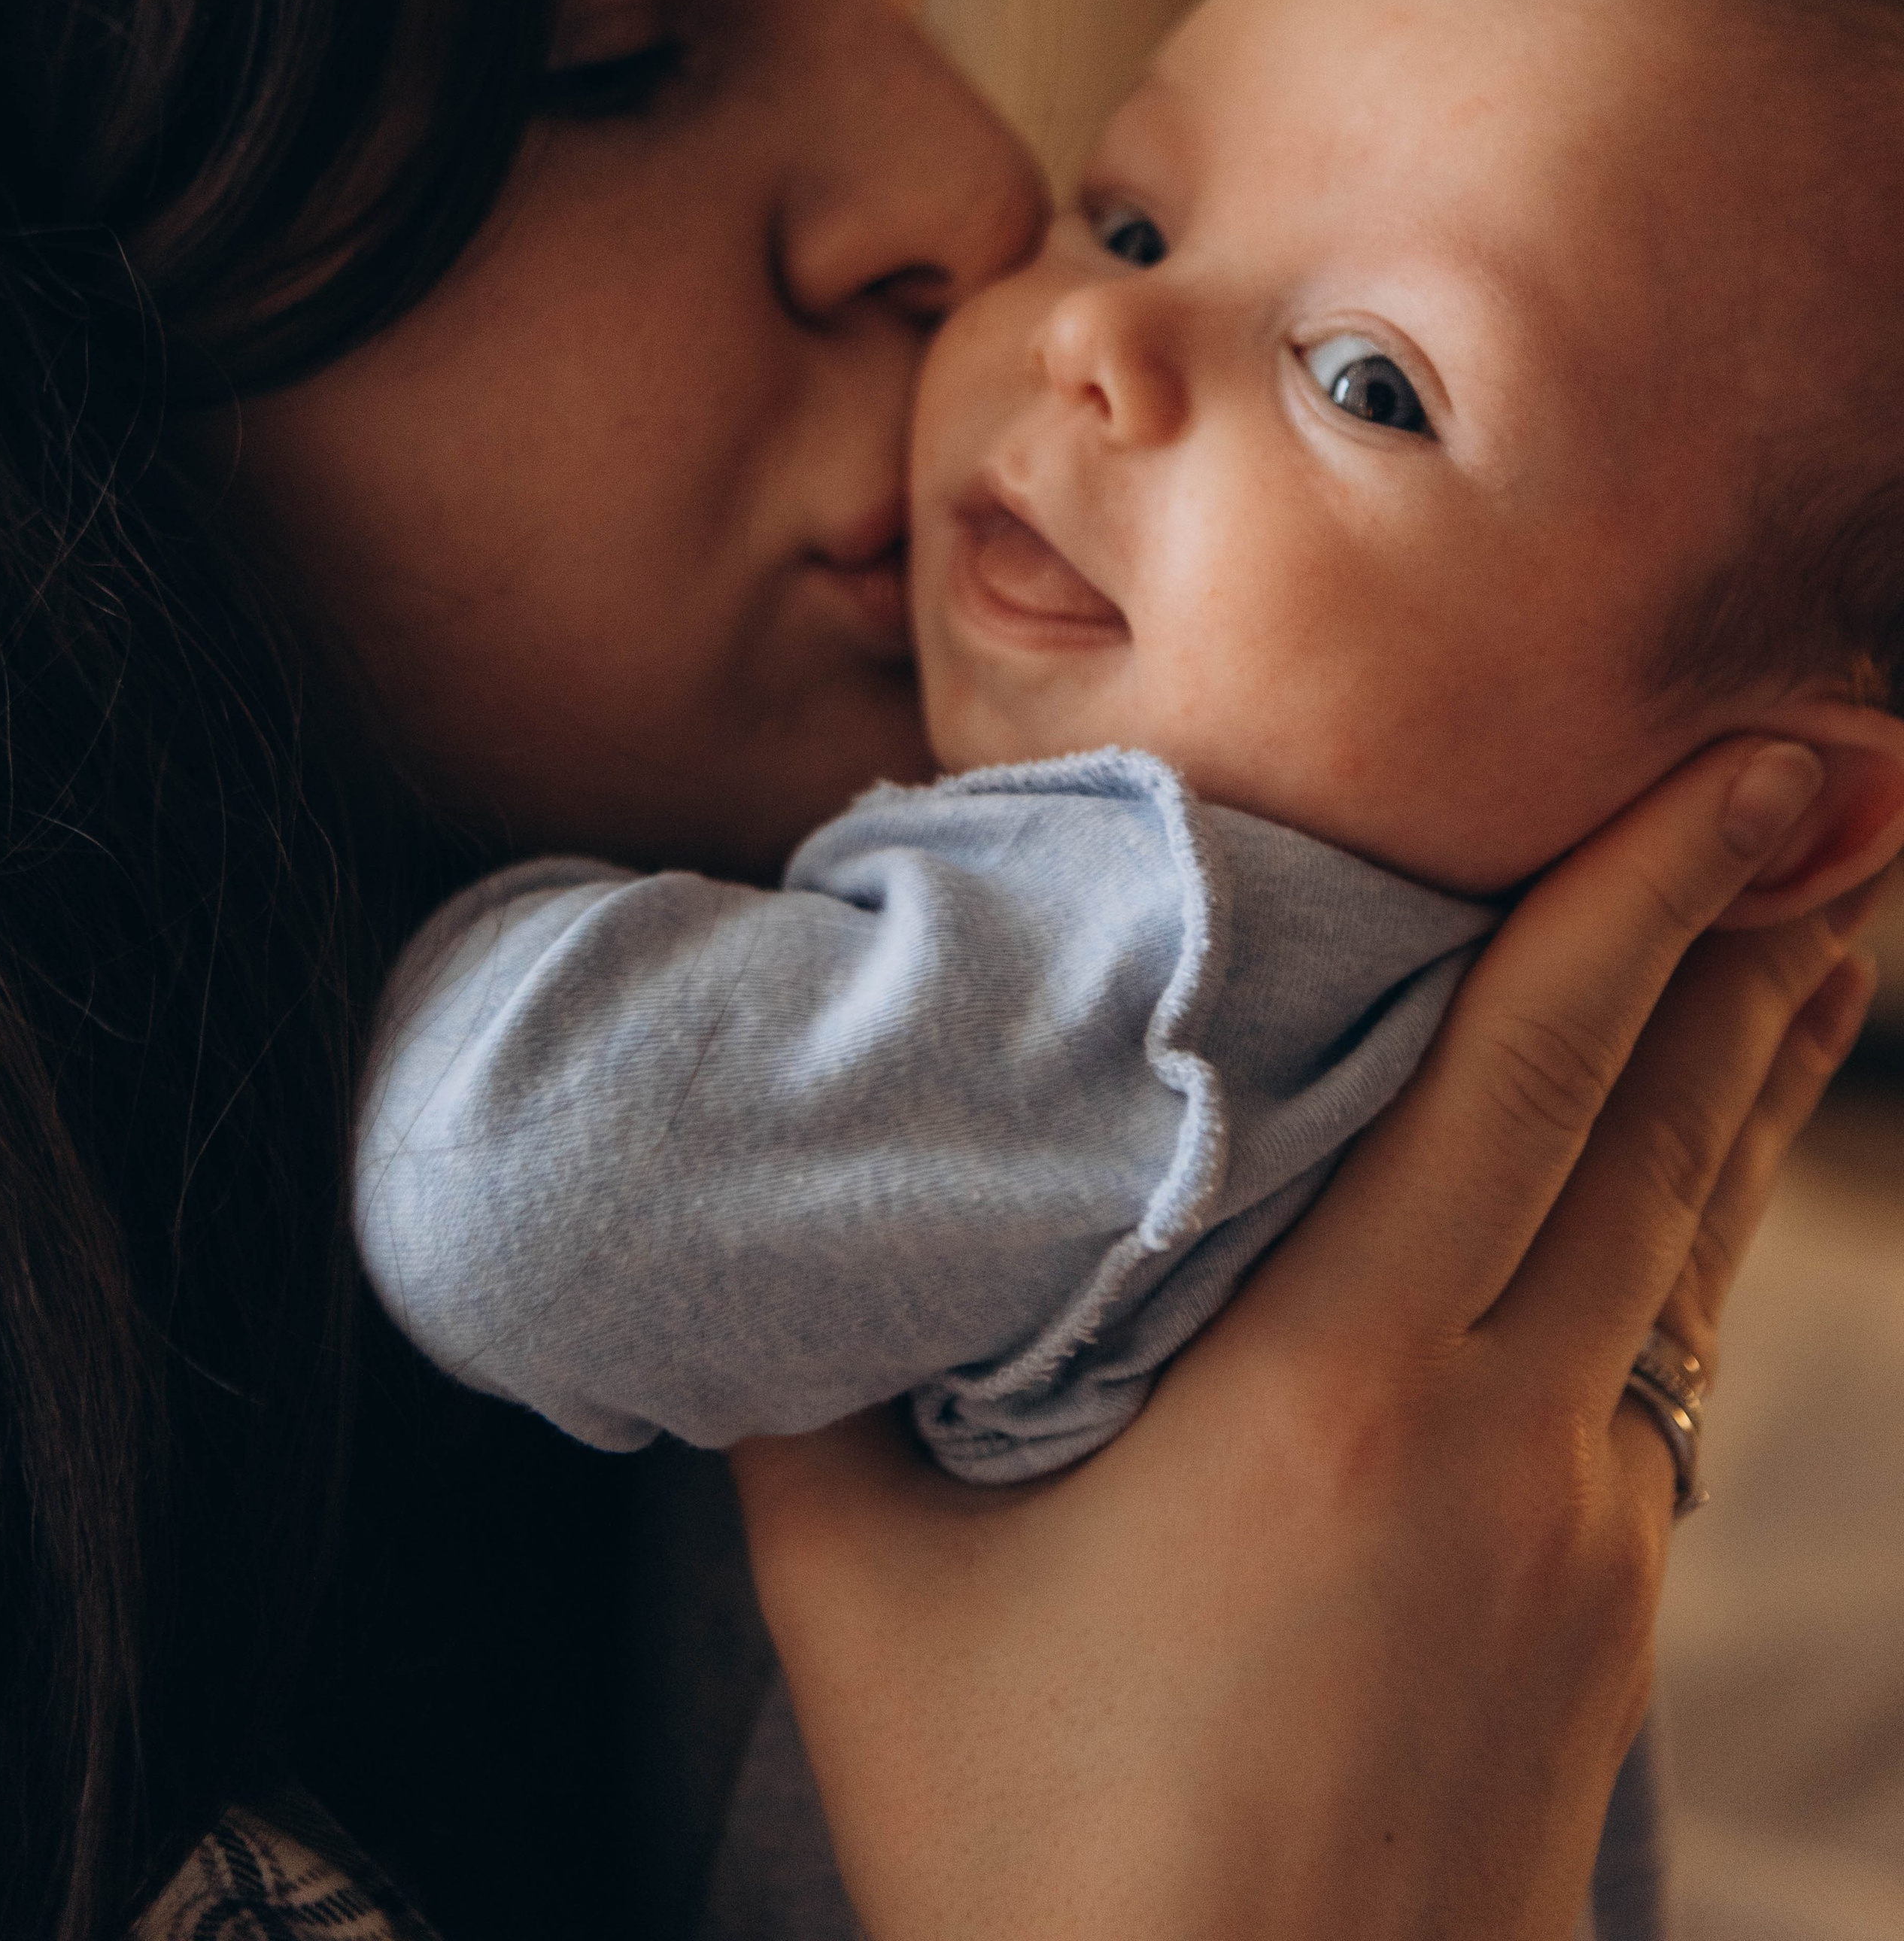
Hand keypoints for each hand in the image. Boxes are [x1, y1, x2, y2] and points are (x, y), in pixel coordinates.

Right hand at [733, 737, 1875, 1940]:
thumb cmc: (1025, 1852)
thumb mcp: (860, 1594)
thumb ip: (821, 1366)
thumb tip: (796, 1174)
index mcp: (1329, 1392)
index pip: (1531, 1077)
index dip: (1645, 897)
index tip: (1742, 767)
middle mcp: (1501, 1439)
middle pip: (1661, 1128)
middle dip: (1746, 937)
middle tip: (1818, 784)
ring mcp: (1586, 1535)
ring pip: (1691, 1237)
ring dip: (1752, 1067)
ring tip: (1816, 928)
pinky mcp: (1610, 1614)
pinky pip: (1667, 1350)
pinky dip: (1688, 1211)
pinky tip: (1685, 1170)